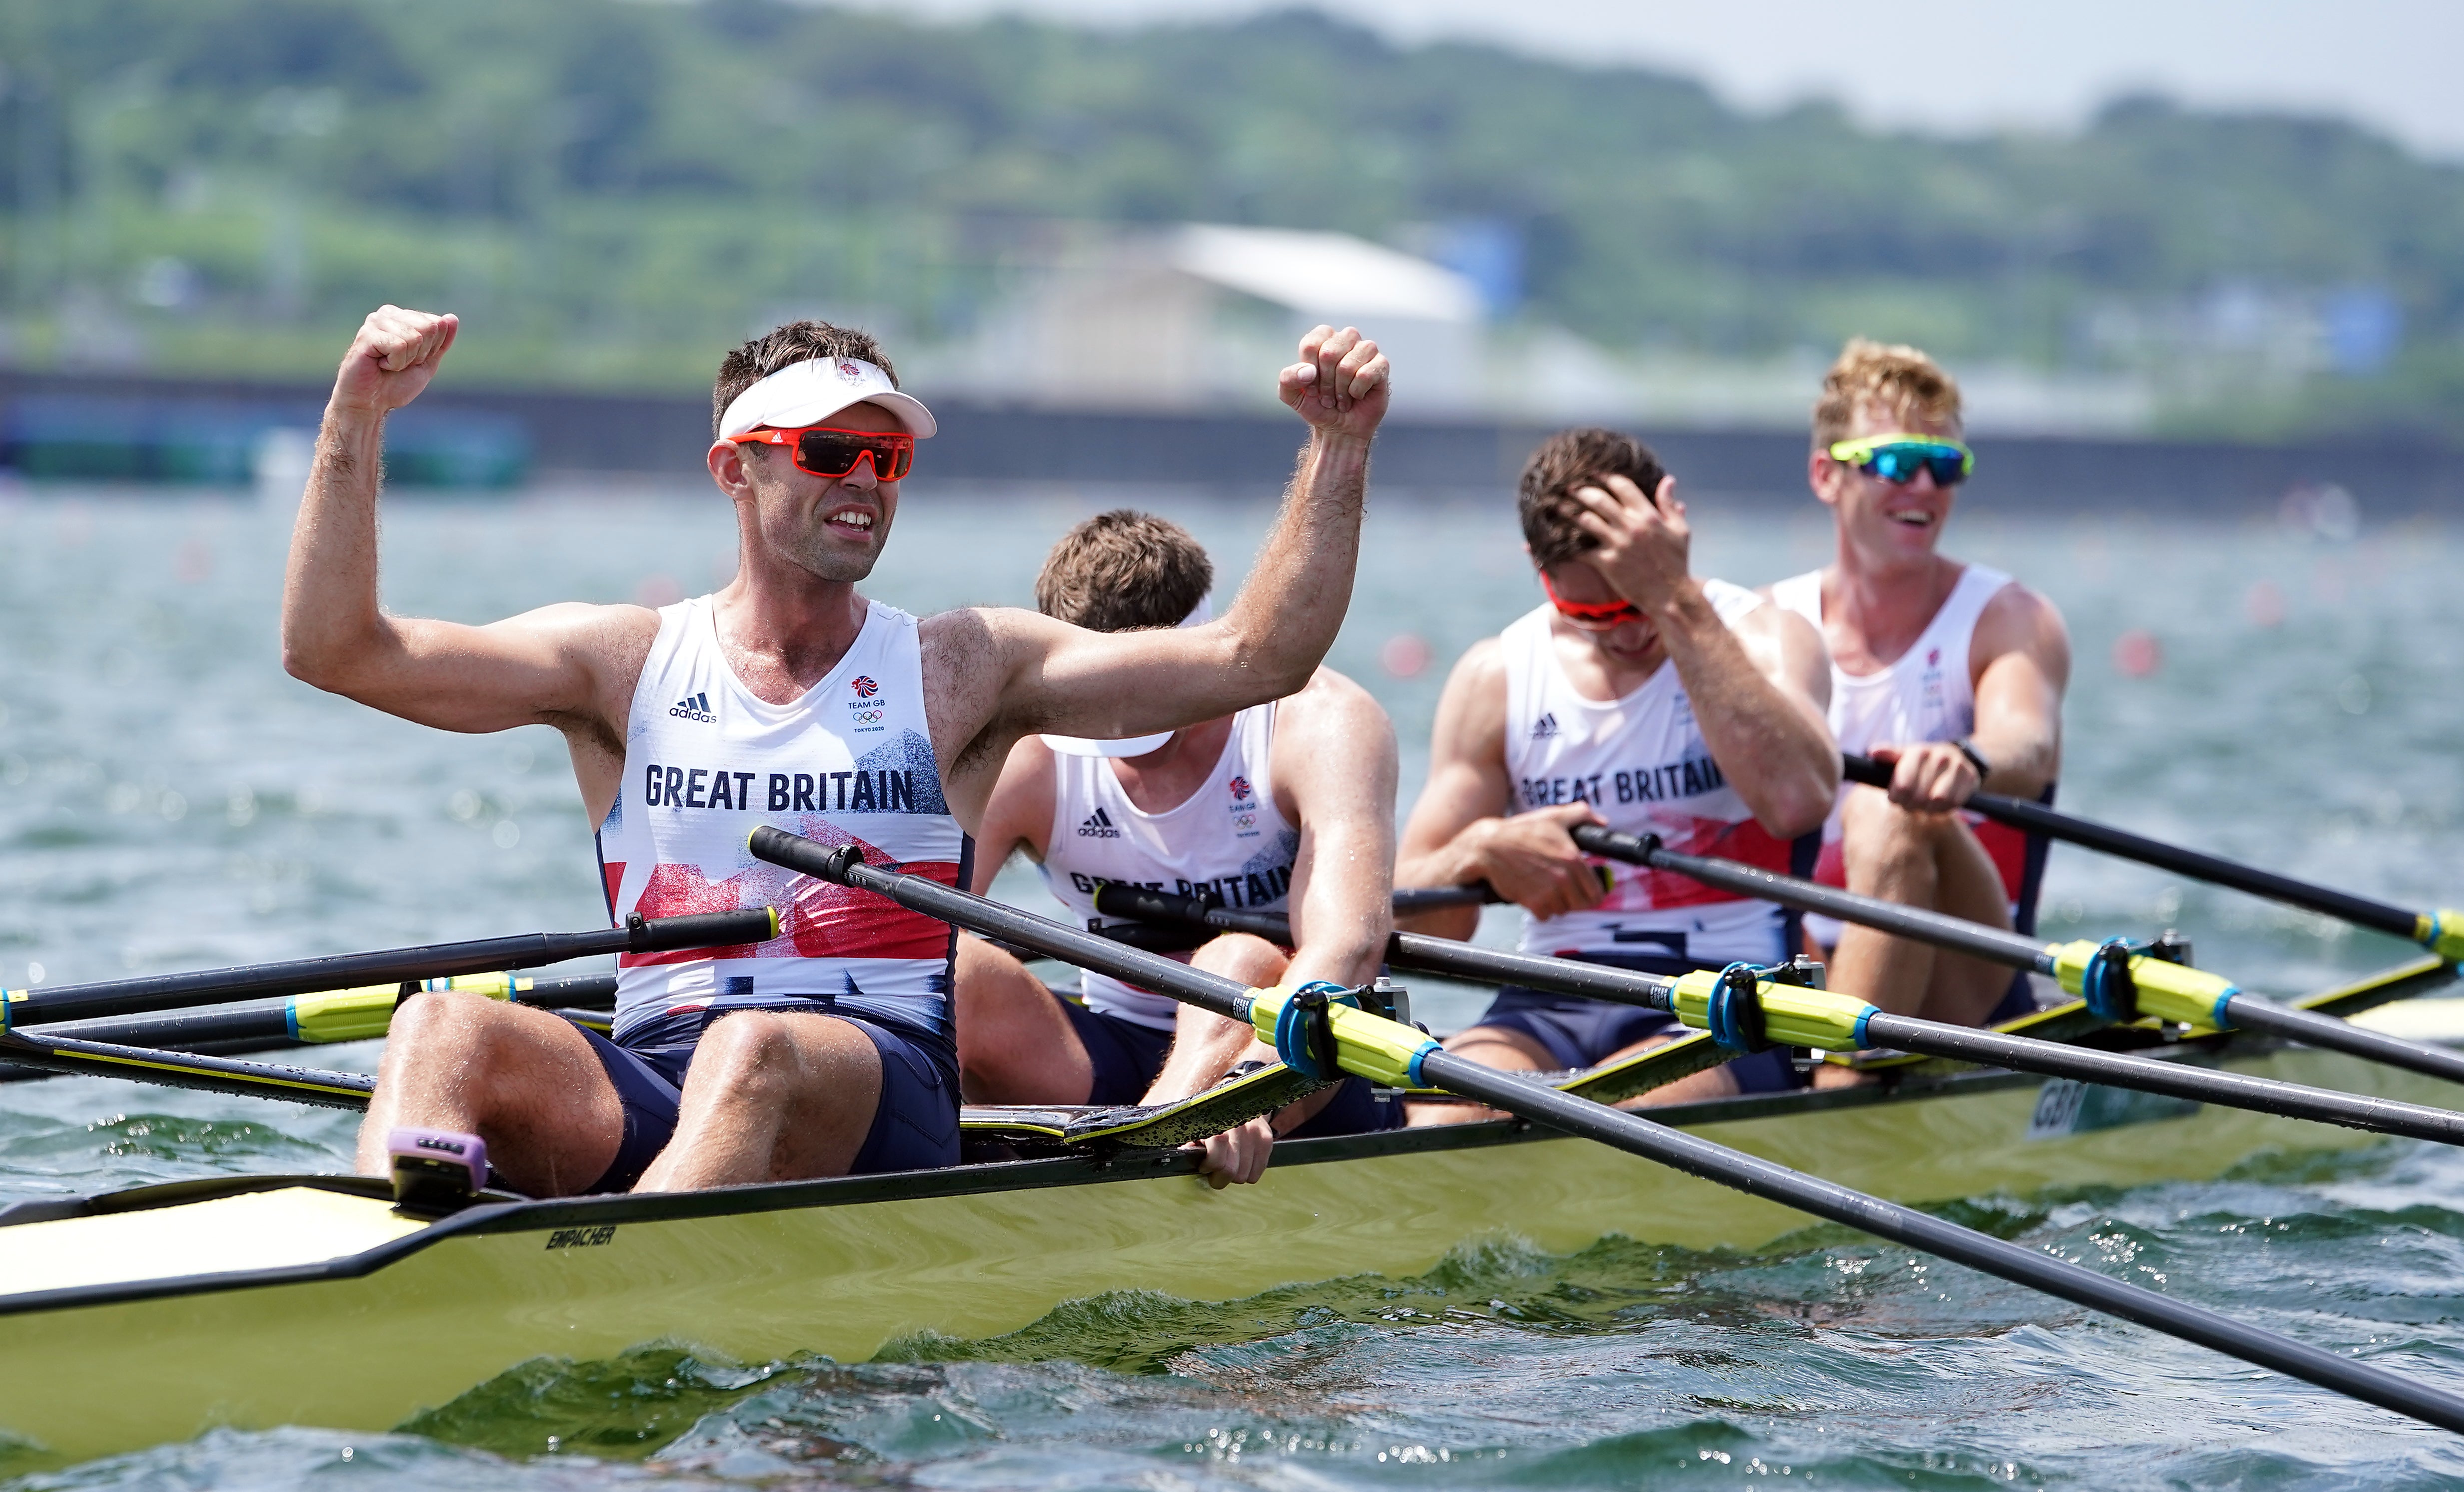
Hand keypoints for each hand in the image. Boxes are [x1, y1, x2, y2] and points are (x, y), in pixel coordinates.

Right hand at [330, 305, 457, 418]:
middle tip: (400, 363)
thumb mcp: (427, 362)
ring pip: (415, 338)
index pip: (438, 324)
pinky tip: (380, 364)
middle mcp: (388, 313)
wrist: (372, 403)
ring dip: (406, 360)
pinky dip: (395, 363)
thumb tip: (452, 317)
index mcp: (403, 316)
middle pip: (429, 328)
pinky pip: (399, 346)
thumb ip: (441, 341)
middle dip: (421, 353)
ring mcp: (376, 322)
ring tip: (388, 364)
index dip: (431, 349)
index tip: (412, 359)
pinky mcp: (366, 335)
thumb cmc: (396, 383)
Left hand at [1185, 1115, 1273, 1188]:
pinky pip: (1255, 1173)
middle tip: (1215, 1167)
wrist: (1233, 1096)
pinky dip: (1247, 1172)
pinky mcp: (1265, 1138)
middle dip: (1220, 1175)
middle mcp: (1237, 1126)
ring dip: (1234, 1174)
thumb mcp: (1193, 1124)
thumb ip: (1188, 1139)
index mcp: (1216, 1123)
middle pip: (1231, 1171)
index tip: (1204, 1165)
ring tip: (1228, 1160)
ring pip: (1244, 1175)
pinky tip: (1240, 1160)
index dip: (1208, 1167)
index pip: (1217, 1160)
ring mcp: (1254, 1132)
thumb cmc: (1209, 1116)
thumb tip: (1185, 1152)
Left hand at [1278, 325, 1388, 442]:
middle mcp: (1345, 338)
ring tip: (1342, 398)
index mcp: (1322, 338)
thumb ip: (1288, 379)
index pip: (1311, 345)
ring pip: (1348, 365)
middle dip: (1325, 383)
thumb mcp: (1292, 396)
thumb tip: (1309, 371)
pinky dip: (1357, 391)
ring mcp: (1365, 349)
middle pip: (1329, 353)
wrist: (1340, 428)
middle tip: (1328, 396)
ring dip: (1341, 389)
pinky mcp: (1381, 364)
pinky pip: (1366, 374)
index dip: (1309, 373)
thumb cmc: (1317, 406)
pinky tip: (1357, 395)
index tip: (1312, 388)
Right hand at [1469, 803, 1609, 918]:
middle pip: (1581, 905)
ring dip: (1556, 903)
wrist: (1489, 847)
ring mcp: (1548, 892)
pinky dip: (1541, 909)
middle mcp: (1563, 878)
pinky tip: (1534, 894)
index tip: (1587, 893)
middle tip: (1565, 891)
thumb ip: (1581, 815)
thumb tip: (1602, 822)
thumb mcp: (1553, 816)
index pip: (1595, 891)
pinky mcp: (1532, 902)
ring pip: (1562, 910)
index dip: (1593, 894)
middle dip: (1574, 900)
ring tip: (1545, 888)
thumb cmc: (1521, 831)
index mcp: (1573, 858)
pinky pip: (1545, 915)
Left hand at [1568, 473, 1692, 616]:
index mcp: (1648, 515)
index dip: (1605, 478)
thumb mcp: (1679, 530)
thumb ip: (1668, 504)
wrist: (1670, 595)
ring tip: (1558, 507)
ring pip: (1586, 520)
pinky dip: (1569, 543)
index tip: (1594, 475)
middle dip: (1581, 491)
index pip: (1622, 486)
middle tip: (1569, 488)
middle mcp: (1631, 526)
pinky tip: (1559, 538)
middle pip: (1598, 499)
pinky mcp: (1607, 563)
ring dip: (1570, 513)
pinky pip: (1581, 549)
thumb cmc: (1676, 562)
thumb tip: (1667, 480)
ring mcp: (1618, 544)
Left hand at [1872, 742, 1976, 811]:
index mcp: (1918, 751)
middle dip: (1911, 805)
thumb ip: (1889, 755)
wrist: (1956, 757)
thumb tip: (1872, 752)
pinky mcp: (1971, 776)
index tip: (1896, 800)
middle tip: (1910, 805)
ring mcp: (1957, 765)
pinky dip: (1945, 809)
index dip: (1897, 798)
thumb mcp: (1904, 757)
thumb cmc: (1922, 762)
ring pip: (1938, 801)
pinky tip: (1939, 804)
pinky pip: (1955, 803)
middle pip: (1919, 796)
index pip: (1904, 785)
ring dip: (1929, 808)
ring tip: (1925, 804)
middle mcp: (1939, 755)